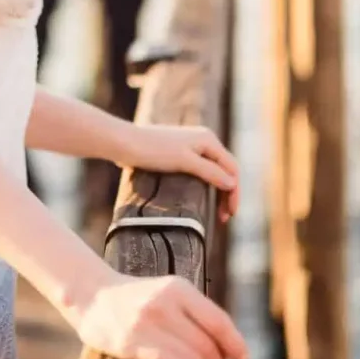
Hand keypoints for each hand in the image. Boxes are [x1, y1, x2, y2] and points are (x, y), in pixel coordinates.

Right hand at [74, 268, 248, 358]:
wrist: (93, 294)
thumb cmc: (138, 298)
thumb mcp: (169, 291)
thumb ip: (194, 312)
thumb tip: (227, 346)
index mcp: (178, 288)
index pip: (217, 320)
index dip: (234, 343)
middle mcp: (163, 303)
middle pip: (205, 341)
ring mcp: (145, 322)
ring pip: (189, 354)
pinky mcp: (128, 342)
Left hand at [119, 123, 239, 219]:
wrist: (125, 143)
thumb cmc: (154, 151)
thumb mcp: (185, 162)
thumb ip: (210, 172)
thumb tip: (232, 183)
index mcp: (209, 140)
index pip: (232, 168)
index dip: (234, 192)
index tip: (230, 215)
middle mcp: (203, 140)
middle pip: (225, 170)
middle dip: (227, 193)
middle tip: (224, 218)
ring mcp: (192, 146)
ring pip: (213, 171)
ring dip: (218, 191)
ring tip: (217, 212)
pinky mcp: (180, 153)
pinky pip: (201, 170)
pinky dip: (206, 185)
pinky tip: (203, 197)